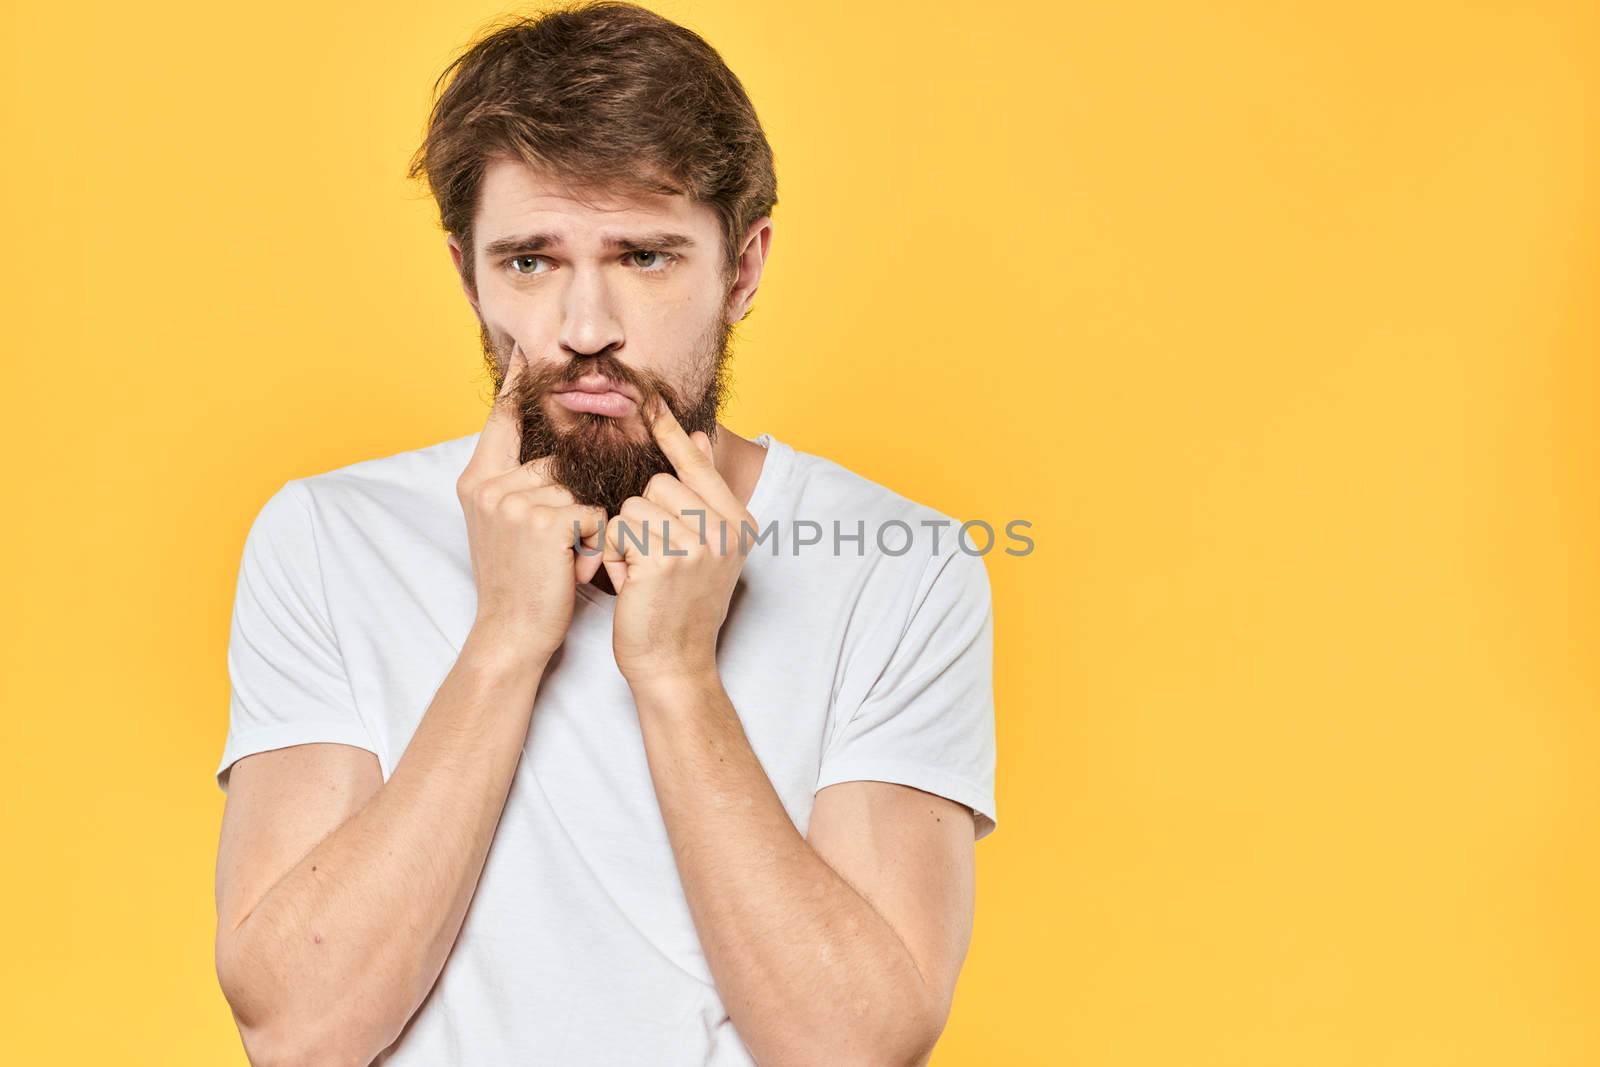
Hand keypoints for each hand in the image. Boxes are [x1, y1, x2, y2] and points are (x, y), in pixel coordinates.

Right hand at [456, 344, 606, 659]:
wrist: (511, 634)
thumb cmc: (520, 583)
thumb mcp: (505, 527)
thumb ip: (519, 486)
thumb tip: (556, 452)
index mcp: (478, 481)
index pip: (499, 420)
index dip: (515, 385)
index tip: (526, 349)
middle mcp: (490, 485)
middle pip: (557, 461)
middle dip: (571, 503)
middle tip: (550, 550)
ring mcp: (514, 501)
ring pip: (580, 489)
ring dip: (584, 527)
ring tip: (559, 560)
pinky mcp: (544, 521)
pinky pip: (594, 513)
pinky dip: (594, 543)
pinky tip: (570, 567)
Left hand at [603, 400, 756, 687]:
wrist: (674, 665)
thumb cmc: (678, 606)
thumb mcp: (701, 547)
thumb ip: (700, 493)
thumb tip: (700, 437)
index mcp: (739, 521)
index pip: (696, 463)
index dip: (670, 432)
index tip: (649, 399)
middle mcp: (726, 528)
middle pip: (658, 483)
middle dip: (640, 517)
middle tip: (652, 560)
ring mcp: (700, 542)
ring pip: (634, 505)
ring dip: (625, 538)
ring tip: (641, 573)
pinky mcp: (666, 558)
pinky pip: (620, 529)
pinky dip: (614, 555)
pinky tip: (631, 584)